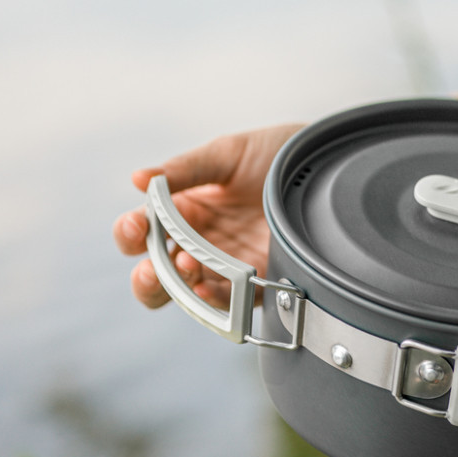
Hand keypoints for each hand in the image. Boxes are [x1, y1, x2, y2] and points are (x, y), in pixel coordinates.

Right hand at [112, 124, 302, 308]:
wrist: (326, 167)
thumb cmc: (276, 156)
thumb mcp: (228, 155)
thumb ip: (185, 169)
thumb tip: (138, 179)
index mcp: (187, 211)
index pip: (145, 231)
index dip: (131, 232)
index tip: (135, 224)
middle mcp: (202, 243)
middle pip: (159, 274)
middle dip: (147, 276)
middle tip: (149, 267)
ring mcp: (229, 266)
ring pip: (188, 294)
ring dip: (178, 287)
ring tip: (185, 266)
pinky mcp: (260, 283)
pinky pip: (231, 302)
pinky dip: (214, 299)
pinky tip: (207, 287)